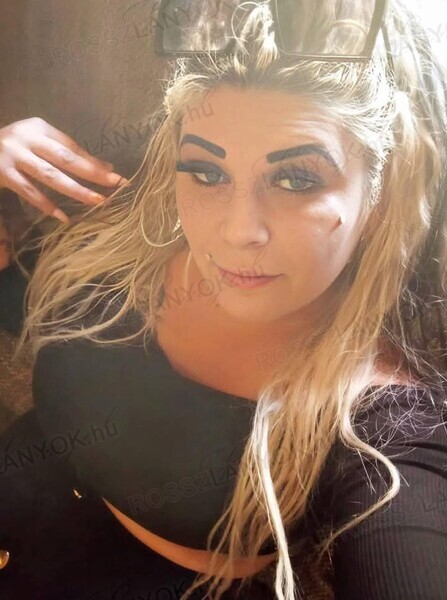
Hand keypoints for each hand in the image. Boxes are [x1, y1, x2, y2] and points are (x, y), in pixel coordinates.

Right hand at [0, 117, 129, 223]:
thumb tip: (105, 167)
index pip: (72, 147)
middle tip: (114, 184)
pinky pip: (29, 192)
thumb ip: (68, 152)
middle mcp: (27, 139)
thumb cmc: (14, 148)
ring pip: (50, 176)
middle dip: (91, 173)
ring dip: (75, 190)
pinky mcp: (3, 174)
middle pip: (65, 158)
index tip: (115, 175)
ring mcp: (14, 156)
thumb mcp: (38, 142)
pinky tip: (64, 217)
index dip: (93, 162)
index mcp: (39, 128)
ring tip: (96, 201)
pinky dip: (47, 205)